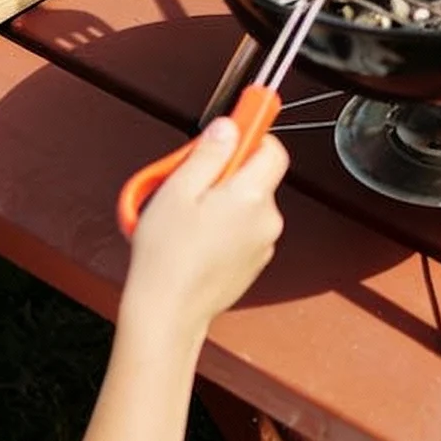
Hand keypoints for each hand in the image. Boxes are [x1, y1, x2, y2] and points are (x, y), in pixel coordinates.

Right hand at [120, 117, 287, 326]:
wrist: (167, 314)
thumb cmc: (166, 257)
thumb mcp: (177, 190)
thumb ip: (208, 153)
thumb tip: (228, 128)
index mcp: (251, 196)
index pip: (273, 149)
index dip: (253, 135)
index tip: (236, 126)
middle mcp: (266, 220)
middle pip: (256, 176)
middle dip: (226, 171)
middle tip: (190, 180)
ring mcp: (262, 244)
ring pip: (246, 203)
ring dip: (222, 201)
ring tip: (185, 217)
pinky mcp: (253, 263)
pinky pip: (242, 229)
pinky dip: (223, 226)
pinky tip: (194, 238)